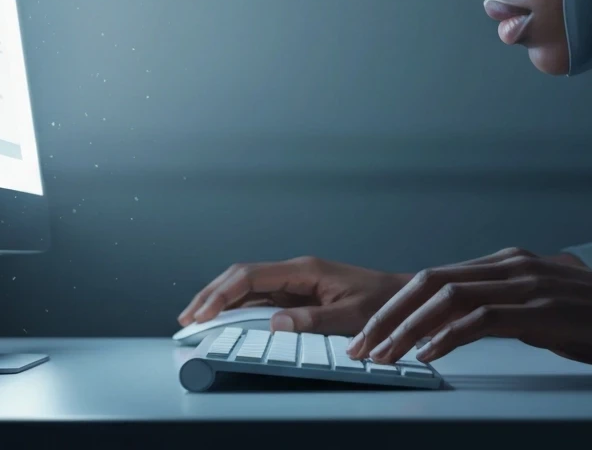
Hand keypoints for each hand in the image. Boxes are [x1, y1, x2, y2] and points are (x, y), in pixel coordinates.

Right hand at [178, 256, 411, 334]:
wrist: (404, 298)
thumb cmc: (383, 305)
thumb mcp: (351, 317)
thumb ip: (313, 320)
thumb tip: (274, 322)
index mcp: (305, 269)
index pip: (252, 275)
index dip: (222, 293)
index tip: (203, 313)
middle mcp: (296, 270)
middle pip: (242, 275)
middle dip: (211, 295)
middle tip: (187, 319)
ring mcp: (296, 280)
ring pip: (248, 285)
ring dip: (220, 300)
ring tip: (196, 319)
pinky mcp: (299, 292)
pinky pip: (261, 296)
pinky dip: (238, 307)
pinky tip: (225, 319)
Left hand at [345, 246, 591, 372]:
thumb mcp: (552, 312)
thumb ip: (516, 312)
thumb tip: (484, 327)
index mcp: (509, 264)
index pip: (436, 279)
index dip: (398, 307)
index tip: (372, 335)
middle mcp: (512, 266)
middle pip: (429, 283)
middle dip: (388, 317)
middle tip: (361, 348)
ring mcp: (526, 284)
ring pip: (447, 297)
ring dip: (408, 328)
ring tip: (384, 357)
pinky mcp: (543, 310)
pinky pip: (482, 319)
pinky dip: (448, 337)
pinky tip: (429, 356)